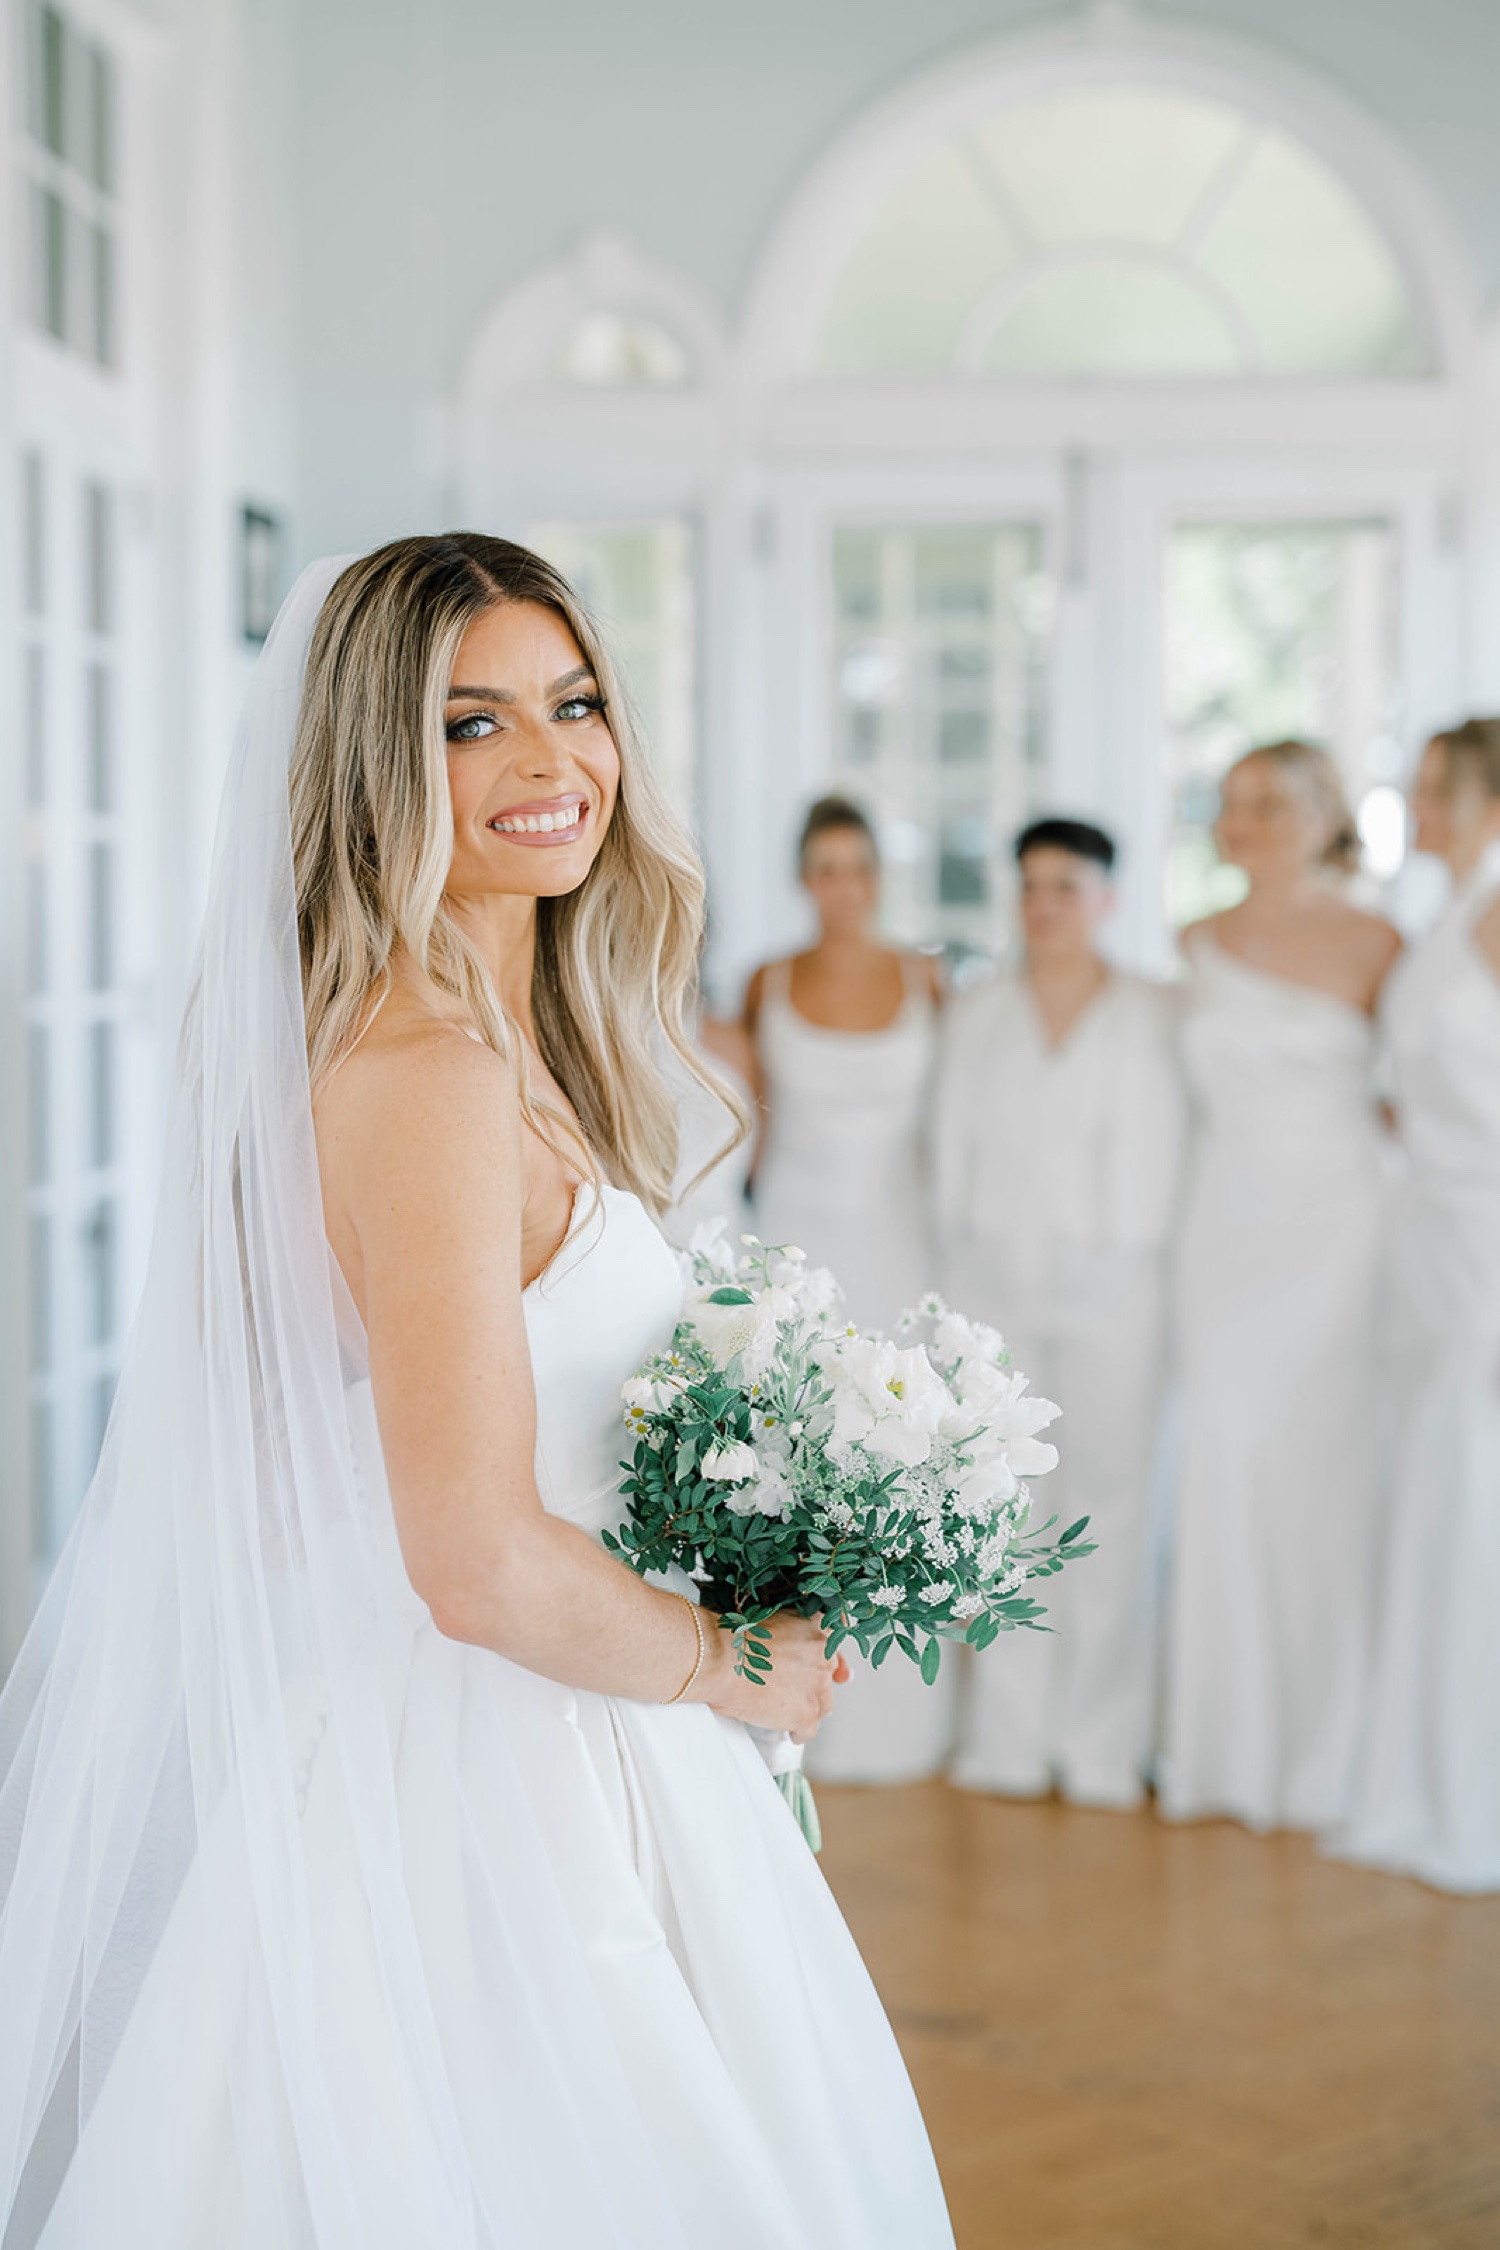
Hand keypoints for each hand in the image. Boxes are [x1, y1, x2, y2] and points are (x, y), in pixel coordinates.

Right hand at [702, 1611, 842, 1740]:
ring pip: (823, 1705)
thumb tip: (801, 1656)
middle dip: (813, 1685)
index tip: (833, 1672)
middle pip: (828, 1677)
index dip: (830, 1662)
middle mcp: (823, 1656)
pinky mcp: (807, 1712)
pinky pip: (810, 1729)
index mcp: (815, 1629)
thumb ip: (793, 1633)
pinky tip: (789, 1731)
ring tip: (787, 1710)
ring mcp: (817, 1686)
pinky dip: (799, 1732)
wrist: (721, 1661)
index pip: (833, 1648)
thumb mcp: (771, 1622)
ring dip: (807, 1707)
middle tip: (794, 1690)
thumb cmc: (735, 1640)